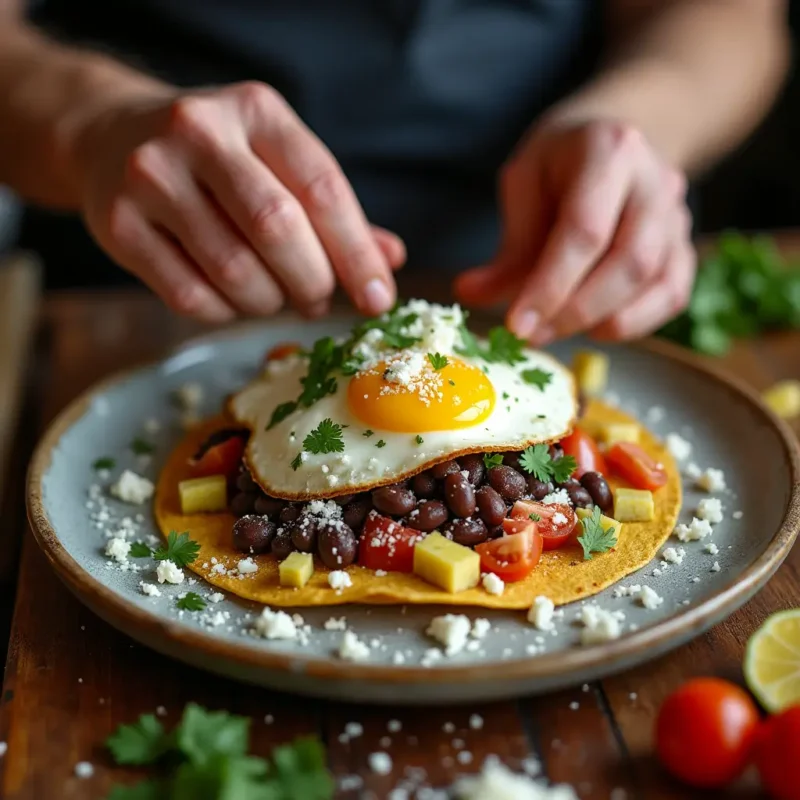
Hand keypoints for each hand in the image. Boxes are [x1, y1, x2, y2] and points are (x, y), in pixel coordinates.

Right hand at [72, 82, 403, 322]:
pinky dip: (226, 312)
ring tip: (273, 294)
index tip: (378, 299)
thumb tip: (390, 259)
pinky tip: (231, 298)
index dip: (356, 253)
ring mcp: (151, 176)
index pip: (322, 189)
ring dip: (269, 302)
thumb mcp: (277, 161)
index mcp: (256, 111)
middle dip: (312, 282)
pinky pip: (192, 297)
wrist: (111, 138)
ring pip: (235, 272)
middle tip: (318, 299)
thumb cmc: (218, 159)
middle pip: (278, 229)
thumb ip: (332, 210)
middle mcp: (199, 133)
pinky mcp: (119, 224)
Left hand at [455, 118, 695, 342]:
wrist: (617, 138)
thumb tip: (469, 295)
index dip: (550, 285)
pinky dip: (633, 323)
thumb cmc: (562, 161)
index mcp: (609, 150)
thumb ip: (508, 245)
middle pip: (628, 262)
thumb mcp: (523, 183)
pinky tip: (594, 328)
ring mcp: (678, 215)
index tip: (516, 324)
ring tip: (554, 331)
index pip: (585, 230)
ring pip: (656, 283)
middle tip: (532, 335)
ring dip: (602, 321)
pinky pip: (672, 295)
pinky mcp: (685, 246)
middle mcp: (656, 181)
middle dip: (575, 311)